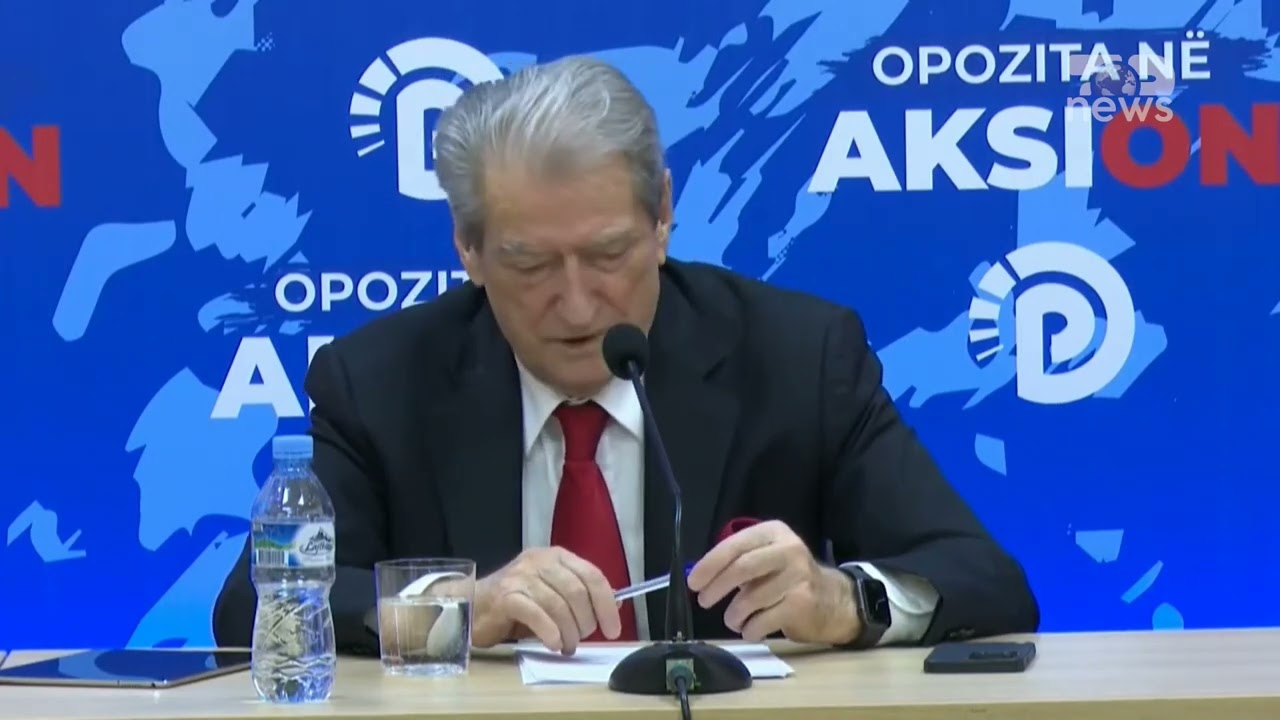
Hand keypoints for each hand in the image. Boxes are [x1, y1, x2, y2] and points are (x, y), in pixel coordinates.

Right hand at [471, 547, 621, 653]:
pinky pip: (537, 614)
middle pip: (577, 592)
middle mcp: (540, 561)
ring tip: (566, 646)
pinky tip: (553, 644)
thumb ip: (581, 596)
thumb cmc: (515, 604)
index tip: (613, 629)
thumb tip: (616, 603)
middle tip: (581, 640)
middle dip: (586, 622)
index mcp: (556, 557)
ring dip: (568, 632)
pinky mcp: (505, 596)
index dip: (606, 604)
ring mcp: (520, 577)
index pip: (592, 575)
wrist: (472, 606)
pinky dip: (550, 632)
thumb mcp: (552, 595)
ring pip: (558, 605)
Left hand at [687, 520, 860, 644]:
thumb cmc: (788, 577)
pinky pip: (763, 620)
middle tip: (703, 601)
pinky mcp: (802, 604)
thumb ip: (738, 561)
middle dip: (717, 586)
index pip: (736, 545)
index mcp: (774, 532)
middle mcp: (788, 550)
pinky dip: (749, 629)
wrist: (833, 600)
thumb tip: (700, 578)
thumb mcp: (767, 556)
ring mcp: (798, 577)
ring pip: (751, 598)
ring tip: (733, 619)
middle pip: (743, 567)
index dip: (710, 564)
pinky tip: (750, 629)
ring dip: (734, 614)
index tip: (693, 581)